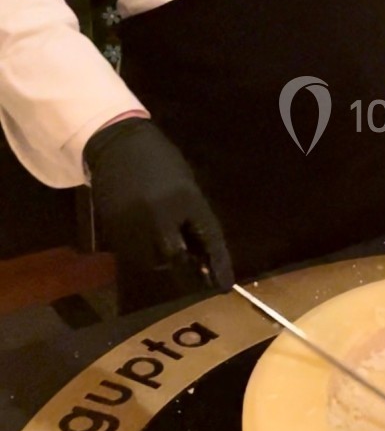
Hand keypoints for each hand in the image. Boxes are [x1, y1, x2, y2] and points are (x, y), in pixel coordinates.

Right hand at [84, 118, 233, 289]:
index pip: (207, 238)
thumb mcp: (185, 184)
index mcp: (185, 198)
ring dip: (163, 260)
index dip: (218, 264)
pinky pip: (132, 253)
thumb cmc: (160, 161)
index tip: (225, 285)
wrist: (117, 145)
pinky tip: (147, 238)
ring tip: (166, 243)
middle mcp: (159, 214)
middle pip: (176, 256)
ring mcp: (133, 223)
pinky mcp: (113, 228)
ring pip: (152, 260)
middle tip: (197, 273)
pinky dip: (144, 252)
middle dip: (187, 267)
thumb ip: (193, 217)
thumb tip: (200, 251)